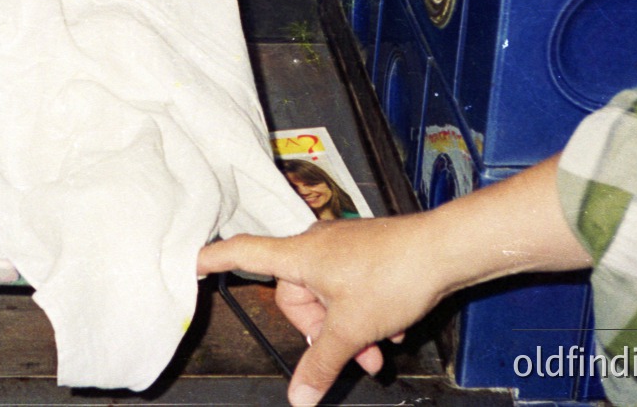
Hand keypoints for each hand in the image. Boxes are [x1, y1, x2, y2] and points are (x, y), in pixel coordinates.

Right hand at [199, 218, 443, 406]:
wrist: (444, 251)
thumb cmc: (394, 274)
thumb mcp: (352, 330)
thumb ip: (322, 365)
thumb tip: (298, 398)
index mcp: (299, 257)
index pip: (244, 254)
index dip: (214, 259)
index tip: (192, 261)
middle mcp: (315, 246)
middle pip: (294, 295)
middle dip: (322, 331)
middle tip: (350, 352)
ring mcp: (341, 248)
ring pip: (328, 297)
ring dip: (349, 328)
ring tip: (377, 349)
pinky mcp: (364, 252)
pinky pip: (350, 288)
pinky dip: (365, 312)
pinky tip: (390, 328)